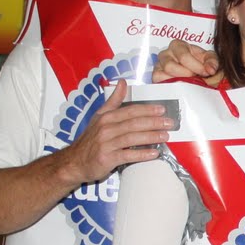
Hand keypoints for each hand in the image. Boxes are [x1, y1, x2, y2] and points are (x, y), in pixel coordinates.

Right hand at [57, 82, 171, 184]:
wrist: (74, 162)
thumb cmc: (91, 139)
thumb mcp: (99, 116)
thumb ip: (113, 100)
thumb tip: (123, 82)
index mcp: (106, 117)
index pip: (130, 111)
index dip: (147, 110)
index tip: (162, 109)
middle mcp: (106, 129)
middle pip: (133, 123)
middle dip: (153, 122)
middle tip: (169, 123)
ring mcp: (106, 144)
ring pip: (132, 138)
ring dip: (151, 137)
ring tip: (165, 136)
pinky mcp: (107, 159)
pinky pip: (127, 155)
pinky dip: (141, 154)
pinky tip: (154, 153)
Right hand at [153, 37, 218, 81]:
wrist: (199, 73)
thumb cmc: (202, 63)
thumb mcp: (210, 60)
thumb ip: (213, 62)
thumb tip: (210, 70)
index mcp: (178, 45)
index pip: (183, 56)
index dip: (196, 66)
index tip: (206, 73)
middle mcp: (165, 53)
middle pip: (170, 66)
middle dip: (185, 75)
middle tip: (196, 78)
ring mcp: (159, 65)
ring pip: (161, 74)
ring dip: (177, 81)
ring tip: (189, 83)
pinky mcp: (156, 76)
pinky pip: (158, 81)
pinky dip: (169, 86)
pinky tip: (180, 86)